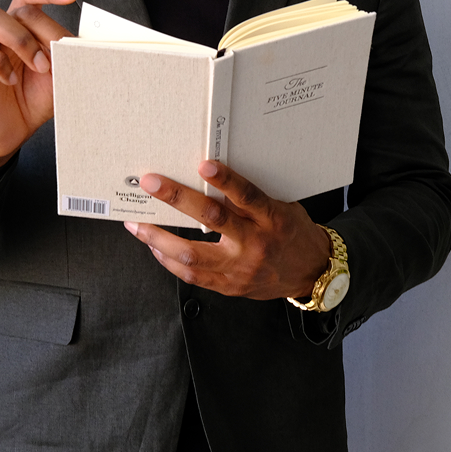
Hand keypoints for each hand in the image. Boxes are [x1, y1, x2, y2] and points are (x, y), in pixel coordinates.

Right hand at [0, 0, 76, 171]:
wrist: (11, 133)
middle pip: (18, 7)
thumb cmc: (33, 99)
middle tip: (52, 63)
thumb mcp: (59, 75)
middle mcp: (1, 31)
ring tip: (36, 67)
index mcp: (23, 27)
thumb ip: (67, 53)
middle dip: (43, 32)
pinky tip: (9, 81)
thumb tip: (83, 39)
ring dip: (19, 39)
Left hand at [125, 161, 331, 299]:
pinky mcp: (230, 287)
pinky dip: (169, 260)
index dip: (226, 180)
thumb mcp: (281, 208)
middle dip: (178, 199)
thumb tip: (209, 179)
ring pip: (192, 255)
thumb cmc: (293, 233)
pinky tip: (155, 247)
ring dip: (159, 238)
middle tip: (152, 183)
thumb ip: (250, 200)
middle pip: (212, 220)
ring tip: (138, 224)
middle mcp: (255, 243)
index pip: (247, 196)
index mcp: (272, 219)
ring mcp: (240, 268)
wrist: (311, 272)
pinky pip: (193, 275)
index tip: (204, 165)